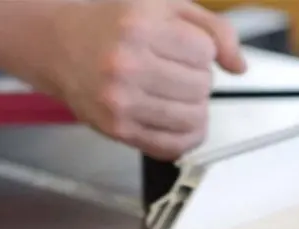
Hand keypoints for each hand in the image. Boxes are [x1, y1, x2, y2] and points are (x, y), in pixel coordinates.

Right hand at [45, 0, 246, 159]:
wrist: (59, 45)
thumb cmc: (114, 23)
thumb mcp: (165, 6)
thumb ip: (214, 30)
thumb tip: (240, 67)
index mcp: (139, 27)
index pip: (205, 52)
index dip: (201, 51)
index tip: (182, 48)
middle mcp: (126, 65)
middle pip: (201, 86)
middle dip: (197, 79)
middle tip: (173, 70)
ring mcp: (121, 102)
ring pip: (193, 118)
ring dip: (193, 107)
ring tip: (173, 93)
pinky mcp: (118, 130)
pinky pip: (173, 146)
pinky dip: (186, 135)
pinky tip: (177, 119)